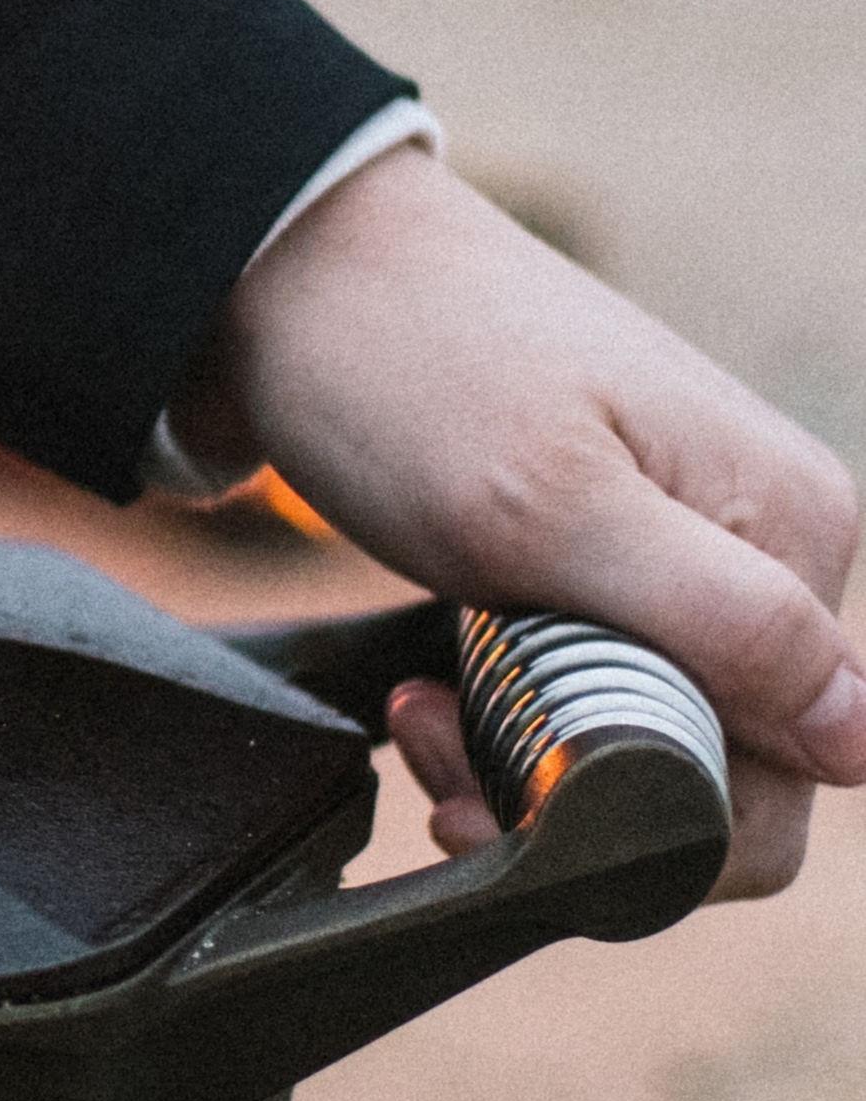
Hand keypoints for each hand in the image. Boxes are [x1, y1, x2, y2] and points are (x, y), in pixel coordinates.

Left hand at [192, 147, 863, 897]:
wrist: (291, 274)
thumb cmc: (408, 373)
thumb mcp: (547, 510)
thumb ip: (719, 623)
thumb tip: (859, 740)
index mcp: (793, 535)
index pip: (792, 780)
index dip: (648, 825)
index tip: (499, 798)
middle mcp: (763, 550)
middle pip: (713, 772)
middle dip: (572, 799)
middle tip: (438, 753)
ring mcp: (683, 553)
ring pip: (637, 740)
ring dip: (520, 764)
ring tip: (422, 714)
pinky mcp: (597, 559)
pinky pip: (584, 689)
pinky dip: (502, 715)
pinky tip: (428, 690)